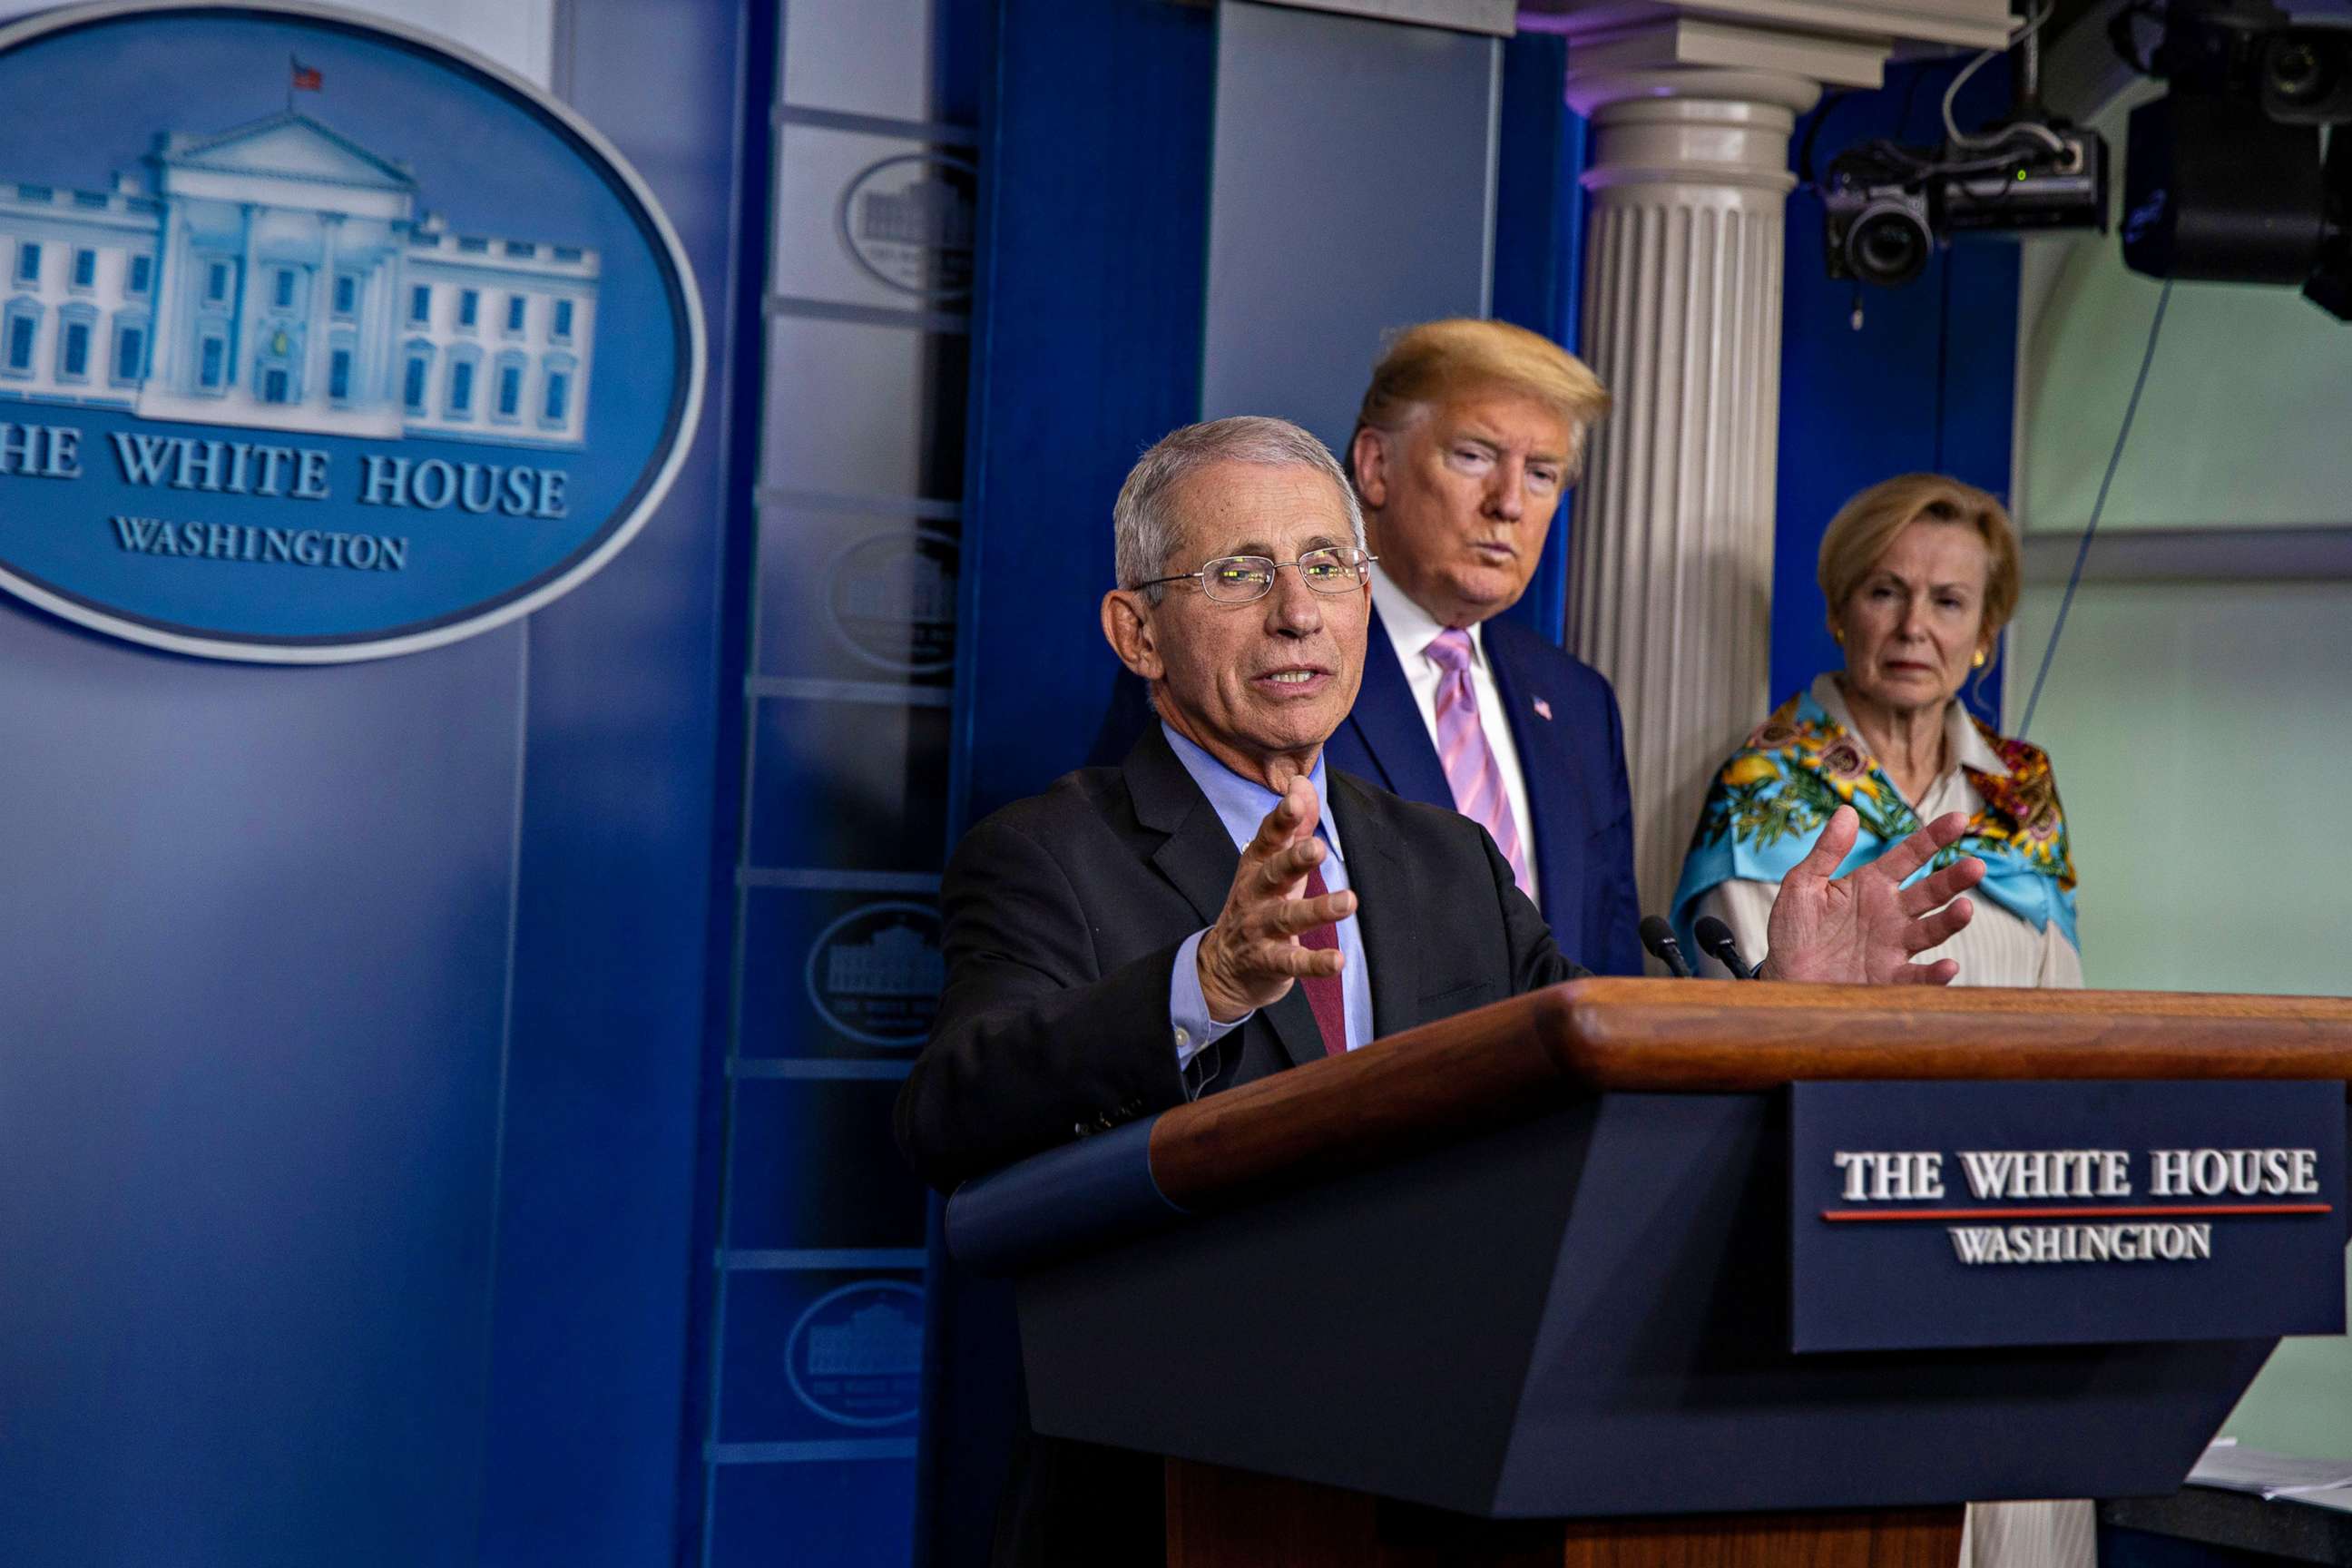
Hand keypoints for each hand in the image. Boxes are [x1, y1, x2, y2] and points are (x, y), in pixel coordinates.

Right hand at [1196, 776, 1354, 1021]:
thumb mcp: (1273, 862)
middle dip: (1294, 860)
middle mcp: (1256, 894)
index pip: (1268, 838)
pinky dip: (1314, 963)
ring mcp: (1260, 929)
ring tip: (1349, 901)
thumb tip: (1302, 781)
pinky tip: (1337, 962)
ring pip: (1287, 917)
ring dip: (1318, 909)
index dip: (1281, 819)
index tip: (1294, 799)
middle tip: (1317, 847)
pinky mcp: (1269, 962)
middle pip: (1274, 874)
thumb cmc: (1260, 902)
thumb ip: (1293, 825)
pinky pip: (1292, 962)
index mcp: (1258, 865)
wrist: (1225, 964)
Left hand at [1758, 807, 1984, 985]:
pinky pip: (1917, 976)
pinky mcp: (1888, 979)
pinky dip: (1933, 974)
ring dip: (1950, 921)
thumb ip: (1826, 852)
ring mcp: (1893, 946)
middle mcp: (1891, 913)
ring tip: (1965, 908)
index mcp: (1872, 884)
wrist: (1783, 978)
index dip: (1933, 837)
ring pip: (1931, 930)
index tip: (1960, 819)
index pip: (1909, 856)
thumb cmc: (1793, 930)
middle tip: (1975, 866)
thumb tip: (1847, 811)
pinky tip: (1948, 966)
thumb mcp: (1802, 885)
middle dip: (1954, 879)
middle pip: (1930, 892)